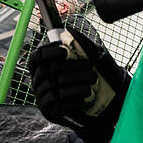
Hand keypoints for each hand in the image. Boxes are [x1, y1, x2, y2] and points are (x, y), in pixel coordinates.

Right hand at [29, 27, 129, 142]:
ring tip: (93, 81)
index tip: (65, 50)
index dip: (48, 52)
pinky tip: (87, 95)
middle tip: (91, 68)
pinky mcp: (50, 112)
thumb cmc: (96, 78)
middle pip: (48, 70)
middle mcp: (39, 82)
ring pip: (54, 86)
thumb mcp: (93, 60)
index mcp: (45, 68)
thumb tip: (70, 30)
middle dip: (71, 67)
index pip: (36, 57)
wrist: (105, 104)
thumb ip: (82, 45)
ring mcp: (43, 98)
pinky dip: (73, 98)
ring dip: (76, 82)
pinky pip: (57, 103)